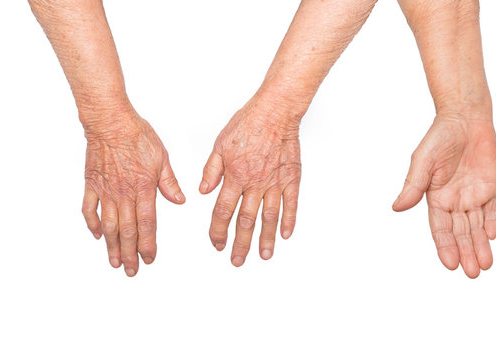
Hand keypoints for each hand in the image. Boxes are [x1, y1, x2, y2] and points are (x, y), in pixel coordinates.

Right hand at [81, 109, 184, 276]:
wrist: (110, 121)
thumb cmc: (137, 135)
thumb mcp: (162, 158)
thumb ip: (169, 182)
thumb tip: (180, 200)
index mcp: (144, 188)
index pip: (147, 223)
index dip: (148, 244)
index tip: (149, 258)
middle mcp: (124, 193)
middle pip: (127, 230)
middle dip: (130, 254)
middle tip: (131, 270)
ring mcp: (106, 190)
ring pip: (109, 225)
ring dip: (112, 246)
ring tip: (114, 262)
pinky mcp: (92, 184)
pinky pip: (90, 209)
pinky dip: (93, 224)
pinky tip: (97, 236)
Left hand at [200, 100, 300, 265]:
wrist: (275, 111)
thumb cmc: (248, 123)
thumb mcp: (220, 145)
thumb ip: (212, 170)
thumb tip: (204, 190)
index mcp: (235, 176)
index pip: (223, 211)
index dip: (219, 230)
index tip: (217, 244)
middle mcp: (255, 183)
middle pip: (246, 220)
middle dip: (240, 243)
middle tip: (237, 261)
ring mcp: (275, 182)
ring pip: (269, 217)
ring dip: (265, 239)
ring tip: (263, 255)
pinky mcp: (292, 178)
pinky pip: (291, 203)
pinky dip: (289, 220)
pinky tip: (285, 235)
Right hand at [393, 115, 495, 277]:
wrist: (466, 118)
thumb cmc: (440, 137)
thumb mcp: (423, 161)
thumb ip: (414, 185)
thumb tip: (397, 207)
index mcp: (435, 198)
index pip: (440, 229)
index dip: (445, 247)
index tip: (451, 264)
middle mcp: (454, 201)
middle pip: (460, 233)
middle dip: (466, 252)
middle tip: (472, 272)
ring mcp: (473, 195)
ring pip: (477, 227)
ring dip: (480, 245)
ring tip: (485, 265)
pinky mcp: (491, 188)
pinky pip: (492, 210)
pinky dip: (493, 224)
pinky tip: (493, 237)